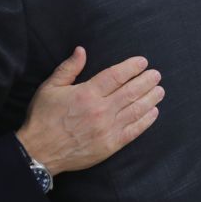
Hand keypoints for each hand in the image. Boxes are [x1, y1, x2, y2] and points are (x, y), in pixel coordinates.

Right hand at [15, 47, 162, 175]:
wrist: (40, 151)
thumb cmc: (43, 117)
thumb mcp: (50, 87)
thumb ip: (68, 68)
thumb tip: (81, 50)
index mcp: (86, 93)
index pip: (115, 76)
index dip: (131, 67)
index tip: (143, 62)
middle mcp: (100, 110)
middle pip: (130, 92)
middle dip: (146, 81)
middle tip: (156, 75)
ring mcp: (107, 129)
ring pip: (135, 110)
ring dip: (150, 99)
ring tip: (160, 90)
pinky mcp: (110, 145)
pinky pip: (133, 131)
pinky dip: (146, 121)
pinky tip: (153, 113)